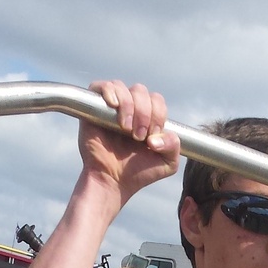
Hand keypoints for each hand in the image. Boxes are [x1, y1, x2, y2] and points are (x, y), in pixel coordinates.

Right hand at [78, 81, 179, 207]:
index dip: (158, 114)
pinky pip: (102, 86)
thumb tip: (156, 136)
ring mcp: (111, 107)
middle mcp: (130, 108)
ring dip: (129, 107)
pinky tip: (114, 107)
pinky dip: (110, 92)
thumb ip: (174, 145)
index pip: (157, 99)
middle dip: (144, 113)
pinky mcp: (93, 107)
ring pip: (122, 87)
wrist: (112, 181)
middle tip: (138, 136)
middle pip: (141, 91)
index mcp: (148, 116)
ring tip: (126, 129)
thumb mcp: (168, 163)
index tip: (152, 138)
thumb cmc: (138, 172)